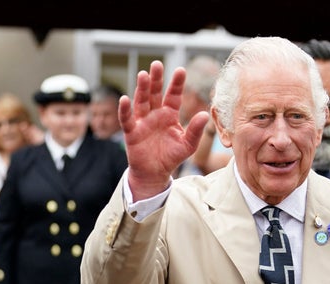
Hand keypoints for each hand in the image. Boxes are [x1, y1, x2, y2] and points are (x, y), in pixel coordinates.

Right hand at [119, 61, 208, 200]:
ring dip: (141, 88)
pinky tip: (125, 99)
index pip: (174, 95)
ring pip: (141, 101)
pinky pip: (127, 119)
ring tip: (143, 75)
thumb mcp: (188, 145)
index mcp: (170, 114)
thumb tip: (204, 114)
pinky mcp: (132, 132)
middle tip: (156, 64)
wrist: (155, 173)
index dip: (176, 84)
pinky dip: (125, 110)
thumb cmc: (172, 156)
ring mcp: (143, 121)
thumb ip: (196, 130)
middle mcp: (155, 114)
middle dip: (156, 79)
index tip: (181, 70)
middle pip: (155, 93)